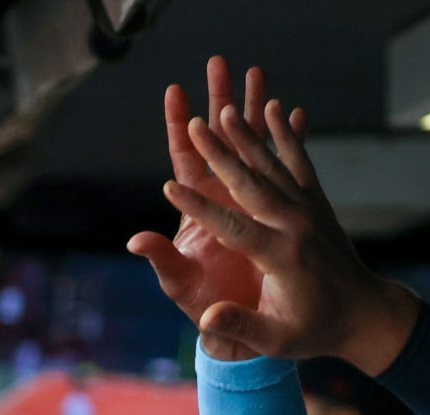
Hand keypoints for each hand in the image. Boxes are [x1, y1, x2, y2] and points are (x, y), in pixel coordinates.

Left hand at [128, 59, 293, 358]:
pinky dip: (288, 143)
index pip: (185, 162)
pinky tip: (295, 114)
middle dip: (220, 102)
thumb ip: (162, 261)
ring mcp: (247, 207)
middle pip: (219, 143)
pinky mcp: (272, 216)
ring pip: (251, 149)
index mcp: (197, 214)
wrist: (245, 335)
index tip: (179, 92)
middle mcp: (220, 203)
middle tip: (222, 64)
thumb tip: (134, 241)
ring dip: (256, 113)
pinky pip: (282, 171)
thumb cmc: (207, 314)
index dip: (182, 128)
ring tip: (261, 75)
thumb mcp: (182, 287)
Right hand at [156, 85, 421, 372]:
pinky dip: (286, 134)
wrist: (364, 315)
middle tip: (195, 124)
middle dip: (220, 153)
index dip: (198, 208)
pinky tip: (274, 107)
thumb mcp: (275, 340)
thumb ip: (240, 326)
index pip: (233, 226)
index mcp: (282, 256)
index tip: (169, 188)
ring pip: (273, 165)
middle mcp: (297, 225)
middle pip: (252, 183)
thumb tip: (206, 319)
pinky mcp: (317, 203)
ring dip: (247, 135)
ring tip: (224, 108)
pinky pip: (299, 161)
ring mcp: (310, 210)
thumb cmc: (313, 331)